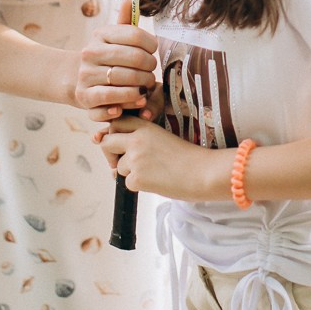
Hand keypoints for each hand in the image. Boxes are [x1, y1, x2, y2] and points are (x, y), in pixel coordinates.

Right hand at [76, 0, 157, 119]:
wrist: (76, 79)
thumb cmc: (105, 57)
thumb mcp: (113, 38)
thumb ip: (125, 21)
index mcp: (100, 35)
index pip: (134, 34)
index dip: (151, 44)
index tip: (154, 51)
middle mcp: (91, 53)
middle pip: (134, 58)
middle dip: (150, 68)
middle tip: (152, 73)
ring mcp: (86, 75)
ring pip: (126, 80)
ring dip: (143, 86)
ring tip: (146, 87)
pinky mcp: (85, 97)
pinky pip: (112, 99)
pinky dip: (127, 101)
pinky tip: (136, 99)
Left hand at [95, 115, 214, 198]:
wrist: (203, 172)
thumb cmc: (188, 157)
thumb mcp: (163, 138)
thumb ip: (142, 140)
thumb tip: (117, 155)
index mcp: (145, 127)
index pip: (116, 123)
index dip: (114, 133)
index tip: (120, 144)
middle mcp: (137, 140)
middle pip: (107, 142)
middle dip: (110, 154)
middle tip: (119, 163)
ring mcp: (136, 159)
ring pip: (119, 167)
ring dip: (130, 172)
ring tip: (153, 173)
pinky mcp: (138, 178)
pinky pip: (128, 183)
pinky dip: (139, 186)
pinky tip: (156, 182)